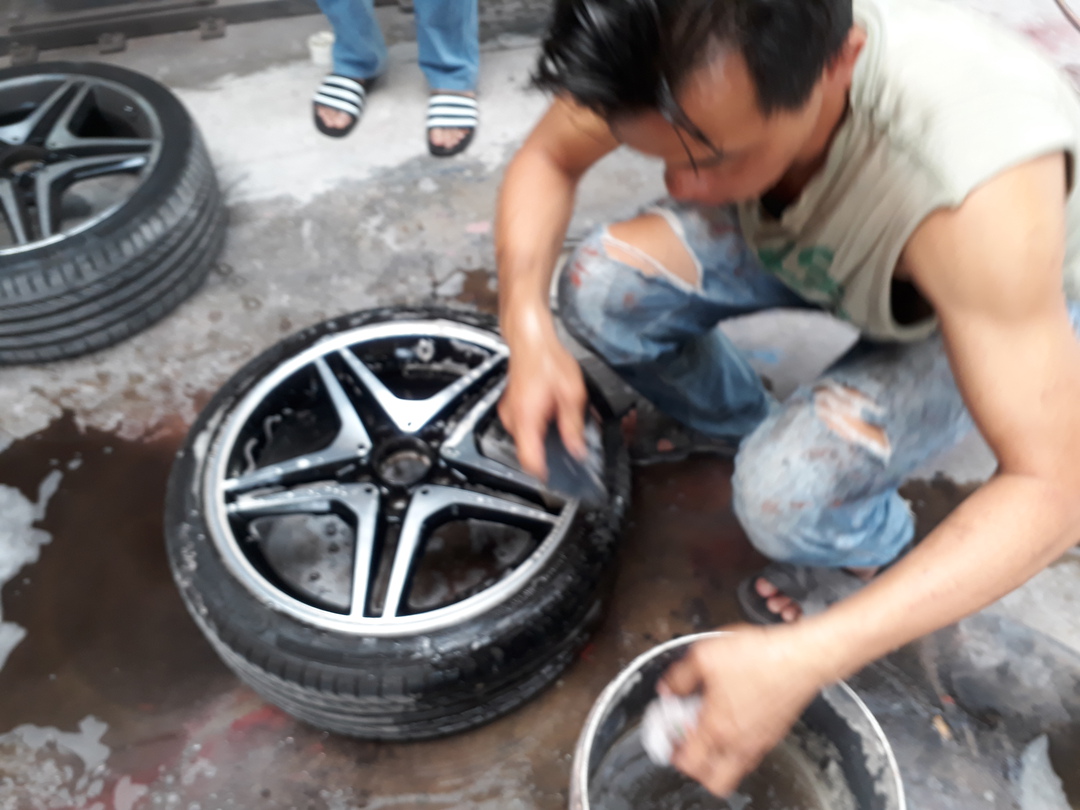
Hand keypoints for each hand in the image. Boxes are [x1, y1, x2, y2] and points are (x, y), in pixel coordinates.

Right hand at [498, 314, 586, 479]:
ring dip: (545, 438)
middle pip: (530, 451)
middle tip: (572, 450)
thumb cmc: (549, 360)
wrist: (530, 339)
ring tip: (564, 425)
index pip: (530, 461)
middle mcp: (514, 420)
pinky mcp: (511, 407)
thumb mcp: (572, 394)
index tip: (558, 480)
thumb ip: (574, 426)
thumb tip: (577, 450)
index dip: (544, 475)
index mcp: (527, 419)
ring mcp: (509, 414)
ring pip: (528, 439)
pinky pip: (525, 427)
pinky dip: (539, 427)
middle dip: (550, 453)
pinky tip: (554, 415)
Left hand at [660, 626, 830, 796]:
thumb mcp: (705, 656)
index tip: (665, 739)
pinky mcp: (775, 732)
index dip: (671, 753)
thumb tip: (668, 688)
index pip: (689, 763)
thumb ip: (680, 676)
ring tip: (708, 729)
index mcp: (718, 729)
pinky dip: (738, 744)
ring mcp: (761, 741)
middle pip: (715, 782)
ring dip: (718, 757)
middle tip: (687, 745)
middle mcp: (741, 743)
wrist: (800, 658)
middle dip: (697, 768)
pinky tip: (733, 716)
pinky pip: (752, 752)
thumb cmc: (760, 658)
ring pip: (736, 768)